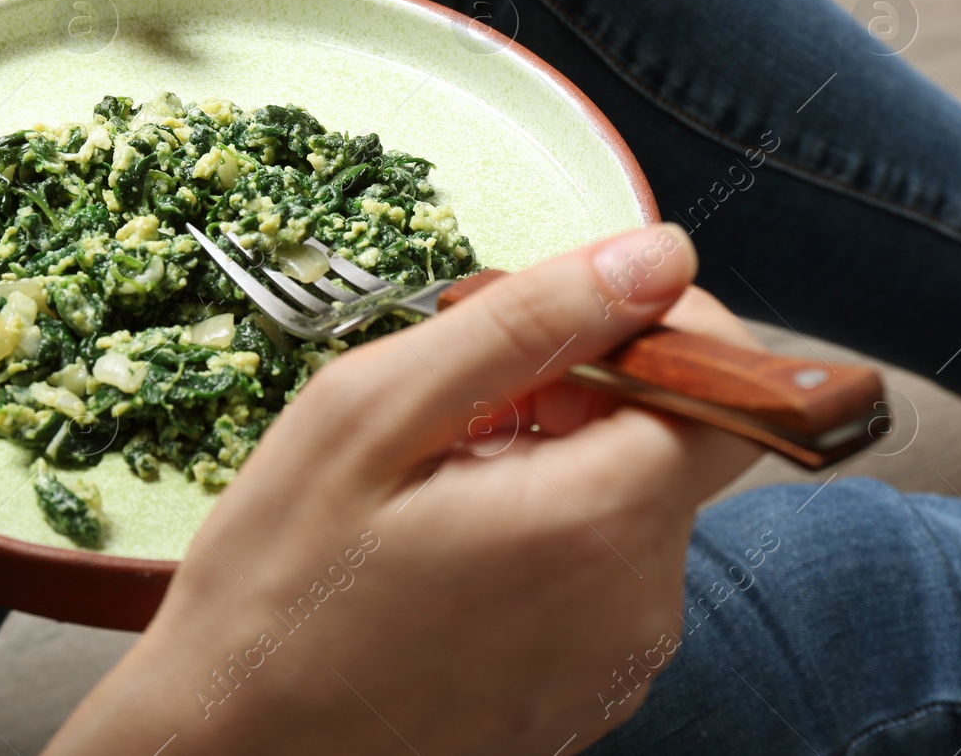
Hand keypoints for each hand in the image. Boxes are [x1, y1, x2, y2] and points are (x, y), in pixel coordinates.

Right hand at [45, 224, 762, 755]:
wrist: (227, 749)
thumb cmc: (276, 587)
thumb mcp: (372, 413)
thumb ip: (528, 321)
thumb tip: (656, 254)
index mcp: (596, 521)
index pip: (732, 386)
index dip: (657, 330)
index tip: (554, 326)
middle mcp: (638, 605)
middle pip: (676, 443)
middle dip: (588, 394)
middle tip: (460, 403)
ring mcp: (618, 663)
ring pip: (634, 505)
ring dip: (560, 465)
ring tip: (439, 483)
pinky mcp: (587, 694)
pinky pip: (603, 576)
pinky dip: (548, 535)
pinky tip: (452, 544)